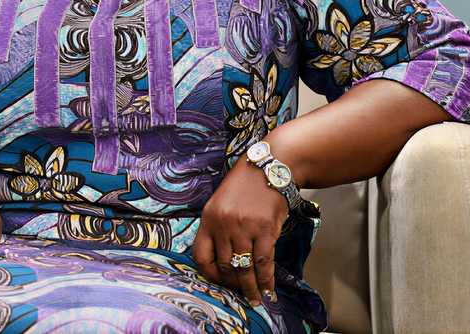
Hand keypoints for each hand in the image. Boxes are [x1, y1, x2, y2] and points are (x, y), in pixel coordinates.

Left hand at [192, 158, 288, 307]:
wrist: (268, 168)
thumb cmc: (244, 188)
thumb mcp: (220, 204)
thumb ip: (218, 229)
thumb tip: (223, 261)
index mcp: (208, 218)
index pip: (201, 256)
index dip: (210, 274)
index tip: (221, 282)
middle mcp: (223, 224)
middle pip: (224, 266)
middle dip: (233, 286)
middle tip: (242, 296)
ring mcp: (244, 227)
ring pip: (244, 268)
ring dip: (250, 288)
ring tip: (255, 299)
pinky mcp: (265, 230)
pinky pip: (264, 262)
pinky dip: (266, 279)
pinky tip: (268, 288)